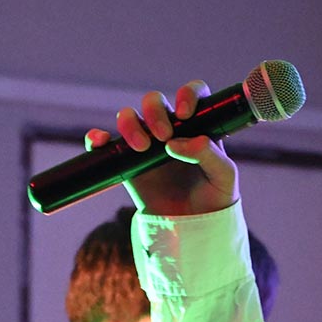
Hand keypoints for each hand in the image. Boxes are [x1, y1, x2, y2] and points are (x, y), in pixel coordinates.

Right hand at [85, 80, 239, 216]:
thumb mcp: (224, 176)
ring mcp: (146, 144)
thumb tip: (176, 143)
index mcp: (198, 125)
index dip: (187, 94)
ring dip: (130, 123)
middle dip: (155, 112)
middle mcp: (170, 129)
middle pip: (154, 101)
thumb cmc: (214, 198)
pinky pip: (105, 143)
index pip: (192, 93)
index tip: (185, 113)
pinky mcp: (126, 163)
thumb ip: (208, 155)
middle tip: (163, 136)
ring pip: (128, 115)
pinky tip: (100, 142)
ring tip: (141, 147)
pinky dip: (97, 138)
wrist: (192, 227)